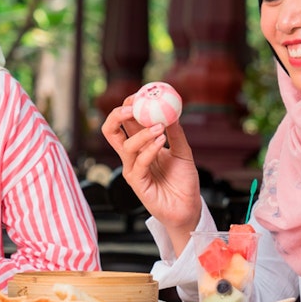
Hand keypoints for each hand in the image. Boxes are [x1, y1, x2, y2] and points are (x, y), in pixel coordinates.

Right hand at [100, 98, 201, 236]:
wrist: (189, 208)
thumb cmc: (183, 182)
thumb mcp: (183, 152)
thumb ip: (176, 134)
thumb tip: (173, 112)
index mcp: (141, 146)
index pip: (126, 122)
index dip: (129, 106)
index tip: (141, 94)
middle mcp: (133, 156)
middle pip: (111, 132)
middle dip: (118, 115)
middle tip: (133, 105)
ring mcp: (133, 170)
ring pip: (126, 146)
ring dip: (142, 132)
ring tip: (160, 127)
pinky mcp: (138, 184)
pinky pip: (139, 163)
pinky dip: (149, 149)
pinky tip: (160, 141)